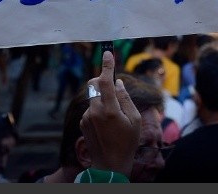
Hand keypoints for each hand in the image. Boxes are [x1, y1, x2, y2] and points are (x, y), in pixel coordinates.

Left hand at [79, 50, 140, 177]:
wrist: (110, 165)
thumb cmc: (127, 142)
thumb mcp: (134, 120)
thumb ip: (126, 99)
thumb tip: (118, 83)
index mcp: (110, 110)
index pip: (104, 81)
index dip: (106, 65)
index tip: (107, 53)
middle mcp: (95, 111)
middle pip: (93, 84)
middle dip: (101, 80)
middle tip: (112, 85)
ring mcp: (86, 117)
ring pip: (93, 97)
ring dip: (102, 98)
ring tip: (115, 117)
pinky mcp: (82, 123)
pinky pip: (91, 108)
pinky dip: (98, 109)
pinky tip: (107, 125)